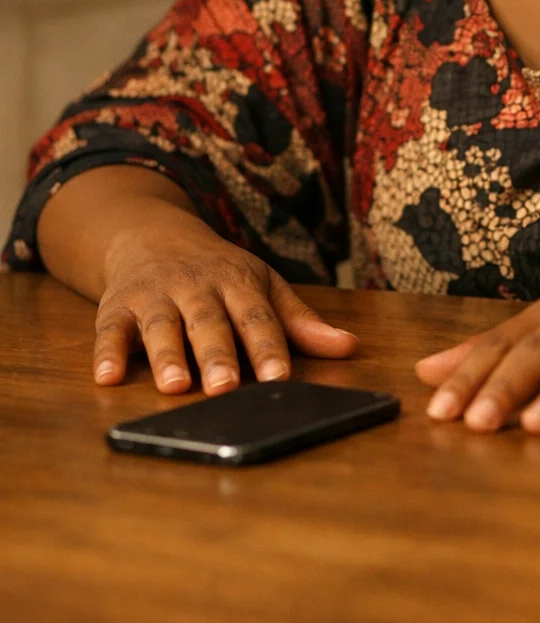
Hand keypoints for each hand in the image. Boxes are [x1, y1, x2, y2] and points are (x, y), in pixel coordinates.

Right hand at [94, 207, 356, 395]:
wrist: (153, 234)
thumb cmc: (218, 272)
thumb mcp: (262, 285)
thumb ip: (300, 321)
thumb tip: (350, 347)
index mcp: (238, 283)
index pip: (257, 318)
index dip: (268, 348)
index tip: (278, 379)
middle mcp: (196, 287)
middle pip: (209, 322)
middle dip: (218, 354)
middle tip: (225, 388)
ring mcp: (155, 294)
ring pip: (161, 326)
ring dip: (167, 355)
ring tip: (175, 386)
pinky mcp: (116, 305)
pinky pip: (110, 329)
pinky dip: (107, 352)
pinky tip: (107, 376)